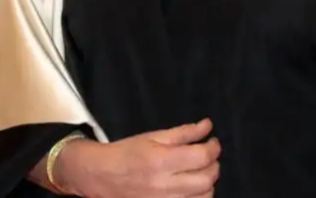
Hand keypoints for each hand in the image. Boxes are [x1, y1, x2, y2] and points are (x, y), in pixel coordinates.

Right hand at [57, 118, 220, 197]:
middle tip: (208, 157)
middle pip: (207, 179)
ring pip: (204, 197)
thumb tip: (207, 126)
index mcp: (162, 161)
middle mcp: (165, 185)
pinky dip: (198, 197)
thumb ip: (183, 132)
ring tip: (200, 172)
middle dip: (214, 165)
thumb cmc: (127, 152)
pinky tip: (191, 187)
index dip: (214, 148)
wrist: (101, 175)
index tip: (213, 143)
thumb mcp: (153, 136)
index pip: (202, 157)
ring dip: (208, 183)